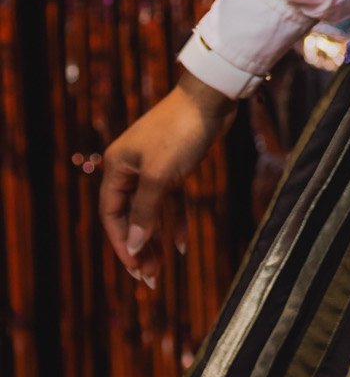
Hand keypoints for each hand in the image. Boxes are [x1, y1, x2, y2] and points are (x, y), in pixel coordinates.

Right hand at [99, 69, 236, 288]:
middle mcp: (130, 167)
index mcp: (116, 167)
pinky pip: (171, 199)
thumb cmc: (181, 133)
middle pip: (129, 215)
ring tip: (161, 268)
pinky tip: (183, 243)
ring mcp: (153, 165)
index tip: (135, 270)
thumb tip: (132, 246)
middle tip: (149, 279)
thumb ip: (145, 212)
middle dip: (138, 247)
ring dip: (155, 238)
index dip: (121, 244)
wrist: (211, 97)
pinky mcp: (176, 163)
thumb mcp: (161, 176)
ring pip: (150, 210)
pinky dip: (176, 219)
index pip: (111, 215)